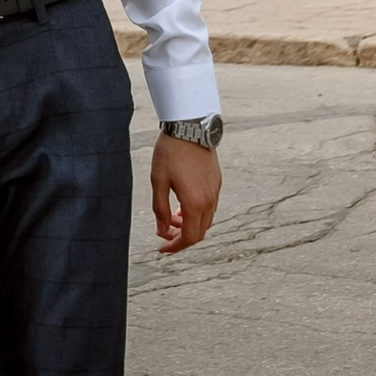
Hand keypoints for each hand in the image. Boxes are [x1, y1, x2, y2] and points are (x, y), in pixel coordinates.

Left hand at [150, 132, 221, 254]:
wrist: (190, 127)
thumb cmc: (171, 152)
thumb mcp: (158, 181)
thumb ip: (160, 209)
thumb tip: (162, 230)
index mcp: (194, 203)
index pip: (189, 238)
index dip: (175, 247)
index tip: (162, 249)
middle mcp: (209, 201)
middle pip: (199, 232)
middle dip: (182, 238)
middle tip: (164, 234)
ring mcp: (215, 191)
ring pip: (206, 220)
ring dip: (190, 225)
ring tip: (172, 218)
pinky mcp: (217, 182)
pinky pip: (209, 207)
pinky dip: (197, 213)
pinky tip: (183, 204)